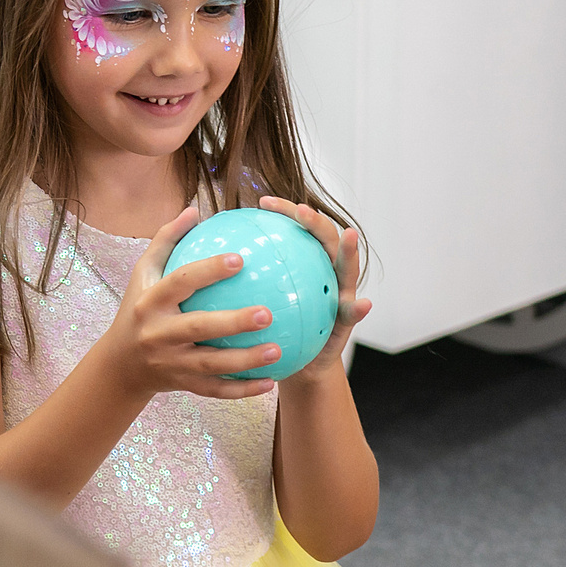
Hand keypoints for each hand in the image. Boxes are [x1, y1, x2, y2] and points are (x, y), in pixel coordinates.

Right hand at [99, 208, 285, 401]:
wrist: (120, 364)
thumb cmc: (139, 308)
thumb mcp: (142, 274)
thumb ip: (166, 241)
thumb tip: (194, 210)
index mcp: (150, 302)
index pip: (179, 283)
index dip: (208, 271)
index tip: (240, 259)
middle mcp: (158, 333)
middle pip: (198, 328)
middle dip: (232, 322)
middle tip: (268, 313)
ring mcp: (170, 363)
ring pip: (211, 364)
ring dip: (245, 360)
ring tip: (278, 350)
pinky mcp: (182, 385)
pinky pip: (215, 390)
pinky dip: (242, 390)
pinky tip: (271, 382)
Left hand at [257, 196, 370, 379]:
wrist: (295, 363)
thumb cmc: (270, 330)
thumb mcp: (250, 304)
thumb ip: (241, 280)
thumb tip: (203, 256)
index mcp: (303, 264)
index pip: (295, 229)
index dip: (283, 212)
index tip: (263, 203)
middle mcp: (324, 273)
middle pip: (324, 238)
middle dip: (315, 221)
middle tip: (300, 211)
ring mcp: (339, 294)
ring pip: (346, 268)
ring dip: (349, 251)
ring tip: (348, 236)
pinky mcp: (346, 322)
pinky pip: (354, 313)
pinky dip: (360, 308)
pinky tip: (363, 303)